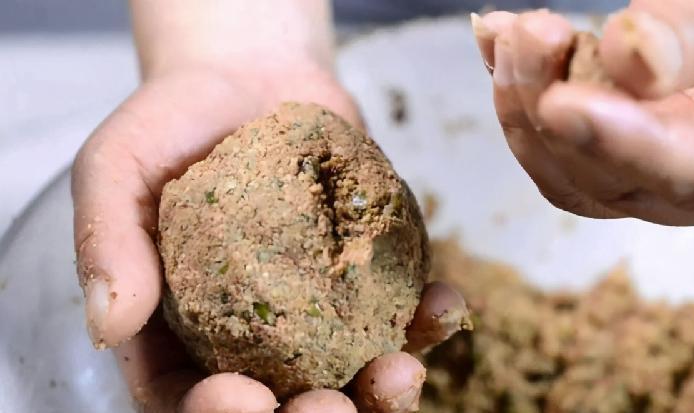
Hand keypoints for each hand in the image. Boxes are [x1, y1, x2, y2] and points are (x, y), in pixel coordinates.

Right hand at [72, 59, 466, 412]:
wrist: (248, 79)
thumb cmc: (173, 124)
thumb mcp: (117, 167)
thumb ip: (108, 240)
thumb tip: (108, 324)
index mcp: (178, 328)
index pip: (186, 397)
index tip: (241, 399)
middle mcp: (251, 334)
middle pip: (280, 403)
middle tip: (330, 409)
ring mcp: (316, 312)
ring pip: (350, 376)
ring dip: (381, 392)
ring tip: (399, 373)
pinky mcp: (366, 278)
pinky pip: (402, 314)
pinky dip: (429, 321)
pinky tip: (444, 310)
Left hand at [472, 1, 693, 232]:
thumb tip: (627, 57)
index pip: (693, 176)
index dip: (621, 143)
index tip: (562, 102)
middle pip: (611, 181)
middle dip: (553, 106)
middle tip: (532, 33)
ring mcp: (658, 178)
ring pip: (571, 172)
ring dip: (525, 103)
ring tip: (512, 35)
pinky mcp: (624, 153)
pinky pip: (560, 144)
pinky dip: (521, 94)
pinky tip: (497, 44)